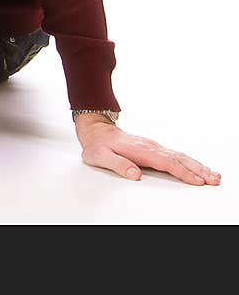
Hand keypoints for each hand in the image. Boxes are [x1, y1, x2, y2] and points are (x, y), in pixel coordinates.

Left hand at [74, 114, 220, 184]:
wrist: (97, 130)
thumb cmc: (98, 145)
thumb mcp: (100, 156)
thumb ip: (117, 165)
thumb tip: (134, 174)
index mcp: (140, 150)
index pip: (165, 162)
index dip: (182, 172)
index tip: (196, 181)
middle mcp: (150, 147)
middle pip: (179, 159)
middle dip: (198, 170)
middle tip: (214, 179)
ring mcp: (154, 147)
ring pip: (180, 157)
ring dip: (198, 166)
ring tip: (214, 175)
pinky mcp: (155, 149)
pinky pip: (176, 156)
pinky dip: (190, 163)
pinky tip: (199, 168)